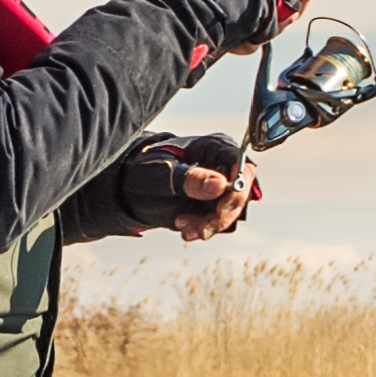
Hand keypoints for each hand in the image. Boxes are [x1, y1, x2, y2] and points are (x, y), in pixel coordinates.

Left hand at [142, 130, 261, 237]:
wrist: (133, 187)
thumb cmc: (147, 171)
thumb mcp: (163, 173)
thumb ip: (190, 178)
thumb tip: (220, 184)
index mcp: (215, 147)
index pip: (242, 166)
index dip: (238, 190)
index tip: (220, 210)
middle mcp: (223, 166)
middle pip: (240, 194)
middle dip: (221, 215)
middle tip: (200, 228)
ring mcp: (220, 187)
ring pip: (230, 211)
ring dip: (210, 225)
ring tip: (184, 226)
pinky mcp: (214, 204)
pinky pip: (219, 221)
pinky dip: (204, 229)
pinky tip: (186, 228)